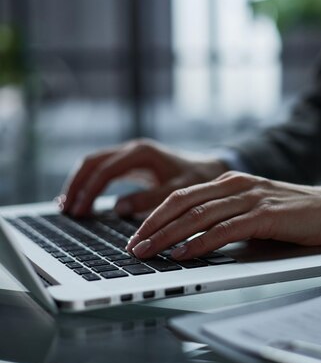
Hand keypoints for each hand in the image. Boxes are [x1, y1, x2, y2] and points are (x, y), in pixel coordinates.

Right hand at [59, 139, 228, 217]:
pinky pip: (103, 170)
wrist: (213, 171)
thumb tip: (118, 208)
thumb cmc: (199, 181)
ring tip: (67, 208)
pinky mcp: (132, 164)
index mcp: (142, 153)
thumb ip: (150, 200)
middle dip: (76, 185)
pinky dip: (90, 183)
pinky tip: (82, 201)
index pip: (105, 170)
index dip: (89, 191)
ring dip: (79, 184)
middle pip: (92, 162)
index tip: (79, 212)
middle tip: (66, 210)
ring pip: (94, 164)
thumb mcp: (178, 192)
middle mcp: (133, 150)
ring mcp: (131, 155)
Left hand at [126, 171, 320, 259]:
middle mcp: (237, 184)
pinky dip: (201, 242)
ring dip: (169, 235)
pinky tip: (185, 253)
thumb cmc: (292, 214)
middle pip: (183, 202)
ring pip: (199, 215)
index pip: (182, 195)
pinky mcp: (265, 214)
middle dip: (153, 225)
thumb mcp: (253, 208)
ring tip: (149, 252)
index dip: (154, 214)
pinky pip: (225, 229)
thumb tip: (190, 240)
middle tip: (133, 246)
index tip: (136, 235)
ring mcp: (251, 197)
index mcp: (230, 181)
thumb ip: (225, 216)